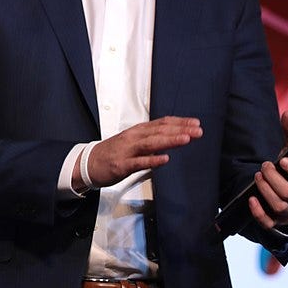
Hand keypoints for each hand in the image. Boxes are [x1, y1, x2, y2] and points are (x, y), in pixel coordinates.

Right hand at [80, 116, 201, 188]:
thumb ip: (152, 139)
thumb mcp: (133, 141)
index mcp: (138, 131)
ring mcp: (128, 151)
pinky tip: (164, 159)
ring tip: (185, 139)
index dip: (179, 122)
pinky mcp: (122, 165)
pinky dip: (152, 160)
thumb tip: (172, 137)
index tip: (195, 123)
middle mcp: (134, 138)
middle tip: (197, 131)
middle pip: (159, 131)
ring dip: (169, 140)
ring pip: (151, 143)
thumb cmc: (112, 152)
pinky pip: (139, 162)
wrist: (89, 162)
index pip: (162, 123)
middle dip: (180, 130)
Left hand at [247, 109, 287, 228]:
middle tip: (263, 166)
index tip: (283, 160)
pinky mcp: (275, 221)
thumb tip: (287, 113)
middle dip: (273, 178)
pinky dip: (258, 211)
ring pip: (279, 205)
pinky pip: (268, 222)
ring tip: (257, 175)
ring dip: (265, 189)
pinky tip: (251, 198)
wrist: (282, 191)